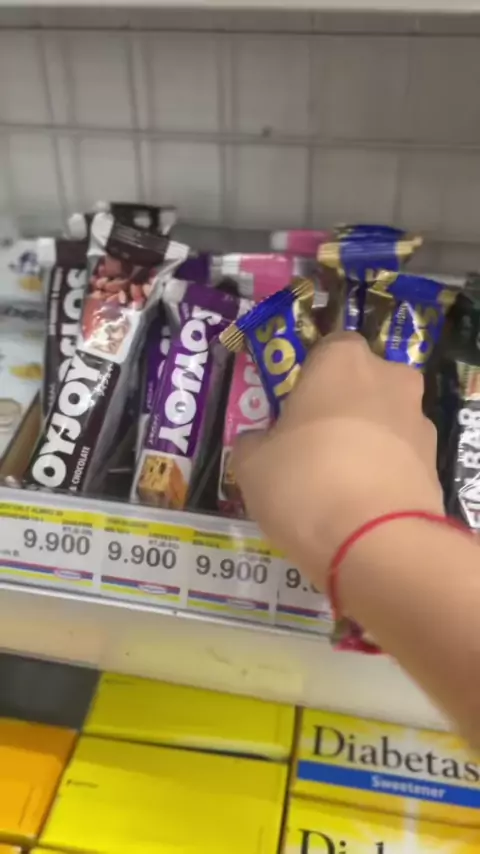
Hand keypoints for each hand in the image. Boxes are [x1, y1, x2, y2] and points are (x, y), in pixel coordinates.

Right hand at [232, 333, 443, 589]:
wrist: (374, 541)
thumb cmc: (303, 482)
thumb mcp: (252, 464)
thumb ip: (256, 443)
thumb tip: (262, 443)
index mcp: (341, 361)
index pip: (329, 349)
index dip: (311, 378)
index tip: (295, 410)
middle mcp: (389, 379)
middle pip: (364, 384)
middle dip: (343, 408)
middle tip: (313, 445)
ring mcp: (418, 422)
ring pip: (386, 422)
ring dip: (366, 442)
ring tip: (336, 485)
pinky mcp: (434, 465)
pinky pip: (400, 460)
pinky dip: (383, 474)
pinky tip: (359, 506)